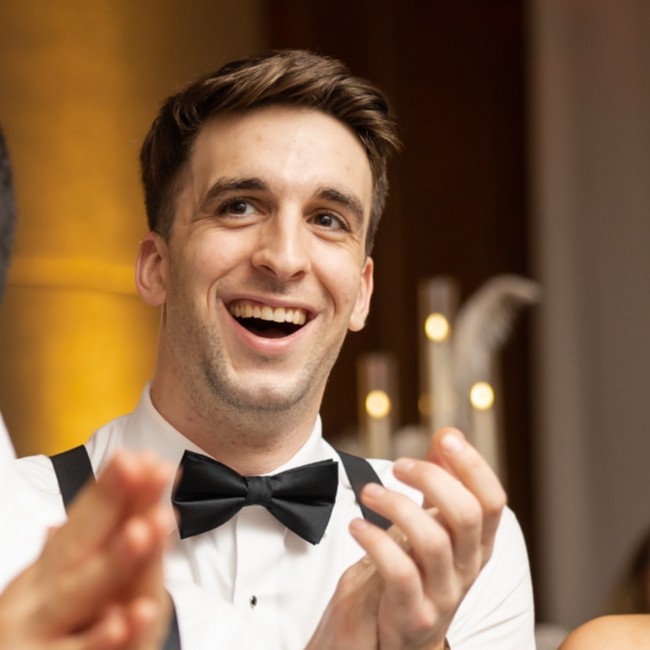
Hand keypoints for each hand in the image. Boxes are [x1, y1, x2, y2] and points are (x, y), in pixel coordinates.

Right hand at [0, 450, 172, 649]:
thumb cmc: (35, 641)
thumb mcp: (43, 596)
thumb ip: (65, 555)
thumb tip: (62, 517)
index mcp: (43, 575)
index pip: (82, 521)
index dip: (111, 487)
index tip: (145, 455)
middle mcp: (35, 597)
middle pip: (81, 543)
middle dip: (114, 504)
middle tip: (149, 470)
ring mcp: (34, 634)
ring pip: (78, 593)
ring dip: (113, 561)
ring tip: (141, 530)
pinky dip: (101, 640)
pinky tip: (129, 617)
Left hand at [307, 427, 505, 649]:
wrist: (402, 636)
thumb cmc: (419, 571)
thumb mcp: (435, 524)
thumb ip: (442, 482)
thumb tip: (449, 433)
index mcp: (478, 543)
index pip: (491, 500)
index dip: (473, 466)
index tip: (446, 439)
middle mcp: (468, 568)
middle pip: (467, 515)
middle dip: (432, 479)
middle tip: (399, 466)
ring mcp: (444, 594)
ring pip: (433, 541)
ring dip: (396, 506)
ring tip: (369, 493)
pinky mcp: (414, 614)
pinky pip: (399, 572)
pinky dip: (376, 541)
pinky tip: (357, 526)